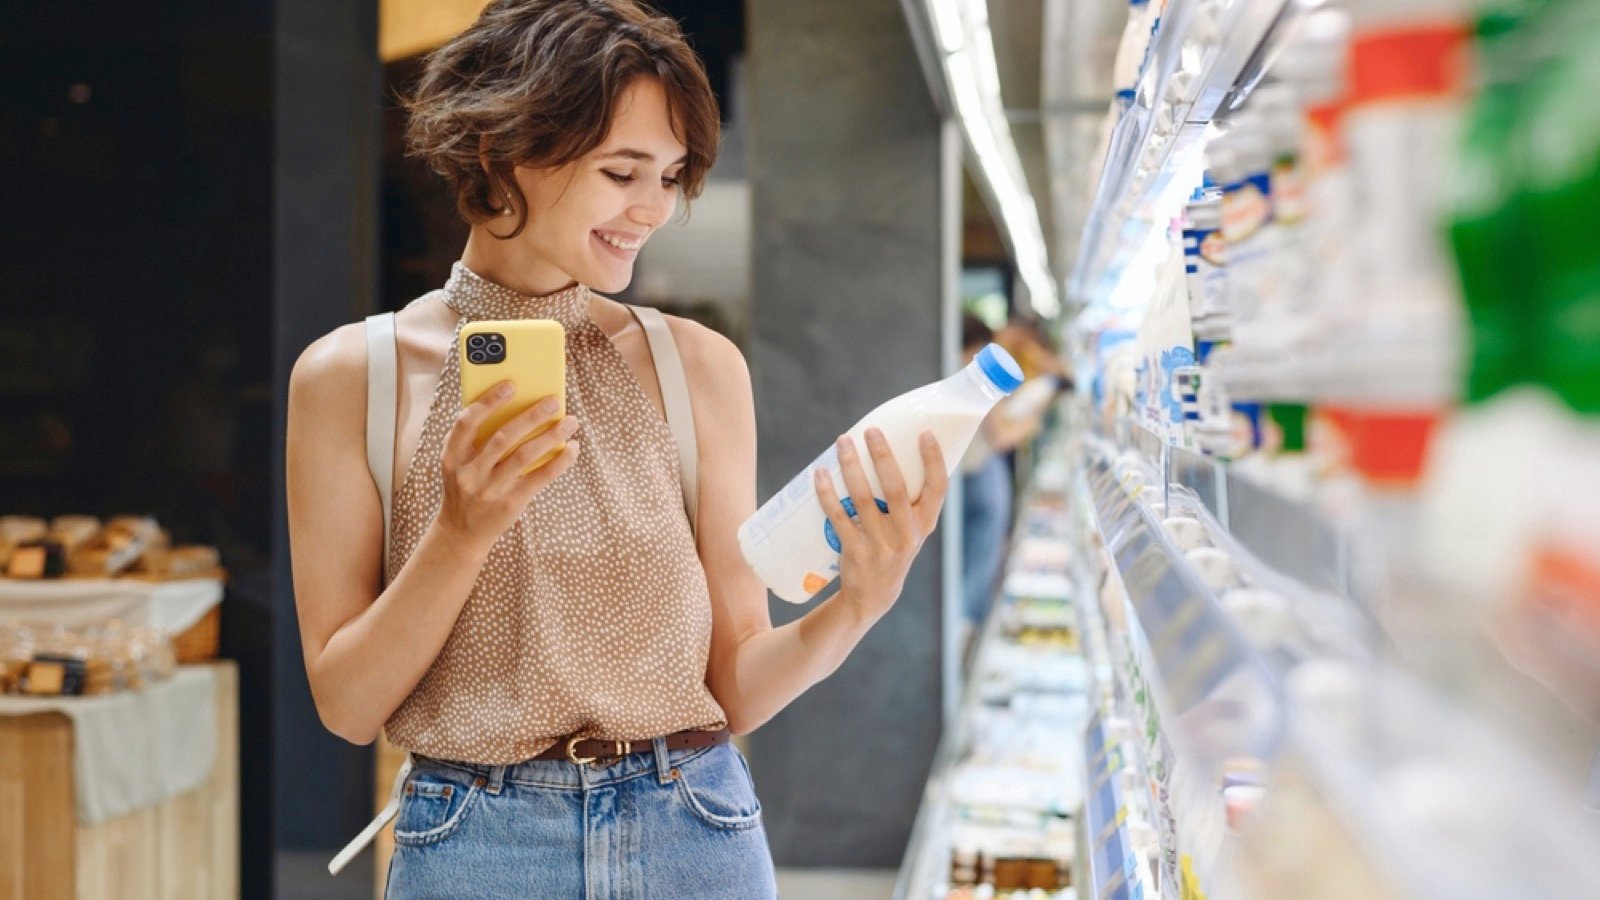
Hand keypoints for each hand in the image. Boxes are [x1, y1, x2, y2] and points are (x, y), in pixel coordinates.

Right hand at [435, 381, 580, 548]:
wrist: (461, 533)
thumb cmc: (467, 487)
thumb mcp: (460, 464)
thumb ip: (478, 439)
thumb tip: (517, 406)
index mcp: (452, 457)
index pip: (466, 423)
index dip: (488, 402)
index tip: (511, 385)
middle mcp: (469, 473)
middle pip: (502, 438)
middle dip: (531, 416)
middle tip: (553, 400)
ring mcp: (490, 490)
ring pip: (524, 455)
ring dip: (551, 435)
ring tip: (570, 421)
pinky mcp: (511, 503)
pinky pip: (540, 477)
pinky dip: (559, 461)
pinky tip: (572, 448)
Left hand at [813, 428, 948, 618]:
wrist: (872, 596)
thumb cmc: (892, 548)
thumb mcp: (910, 529)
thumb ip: (907, 501)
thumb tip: (887, 451)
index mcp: (925, 524)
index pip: (938, 489)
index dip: (934, 460)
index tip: (925, 432)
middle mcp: (907, 535)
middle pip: (896, 489)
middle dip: (883, 456)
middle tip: (871, 430)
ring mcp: (881, 545)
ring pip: (864, 499)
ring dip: (851, 467)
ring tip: (843, 442)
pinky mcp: (856, 552)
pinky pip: (838, 517)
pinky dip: (827, 493)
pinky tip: (820, 474)